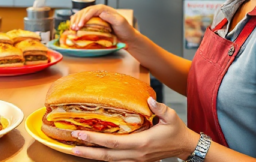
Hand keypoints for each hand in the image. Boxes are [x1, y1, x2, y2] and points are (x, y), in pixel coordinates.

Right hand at [70, 5, 137, 43]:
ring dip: (76, 21)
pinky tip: (74, 28)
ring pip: (82, 15)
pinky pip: (83, 21)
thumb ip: (111, 17)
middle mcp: (99, 12)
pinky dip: (77, 23)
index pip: (92, 10)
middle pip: (85, 11)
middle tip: (74, 28)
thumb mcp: (120, 22)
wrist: (127, 37)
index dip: (85, 16)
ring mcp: (95, 17)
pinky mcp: (94, 23)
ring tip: (72, 28)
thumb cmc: (125, 29)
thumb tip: (101, 13)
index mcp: (105, 9)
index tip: (81, 24)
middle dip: (78, 19)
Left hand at [72, 97, 198, 161]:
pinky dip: (104, 158)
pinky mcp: (137, 161)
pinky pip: (117, 161)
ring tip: (77, 150)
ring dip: (93, 156)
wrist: (184, 146)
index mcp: (141, 143)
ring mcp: (136, 160)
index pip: (112, 142)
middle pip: (106, 156)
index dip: (94, 139)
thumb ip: (158, 108)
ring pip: (110, 161)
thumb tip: (148, 100)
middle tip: (71, 145)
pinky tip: (94, 153)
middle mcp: (136, 154)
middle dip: (87, 151)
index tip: (80, 133)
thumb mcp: (170, 116)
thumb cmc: (176, 130)